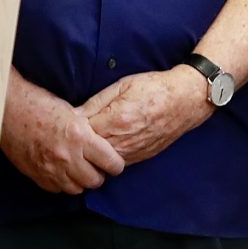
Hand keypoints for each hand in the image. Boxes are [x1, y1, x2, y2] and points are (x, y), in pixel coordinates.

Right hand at [0, 70, 124, 194]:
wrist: (8, 108)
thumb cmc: (39, 104)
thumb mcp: (72, 113)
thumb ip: (88, 133)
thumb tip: (104, 147)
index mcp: (80, 137)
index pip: (112, 164)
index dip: (115, 163)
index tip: (112, 161)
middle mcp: (67, 156)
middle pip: (96, 181)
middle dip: (98, 173)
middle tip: (94, 164)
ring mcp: (51, 168)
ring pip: (77, 189)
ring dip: (79, 180)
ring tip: (76, 167)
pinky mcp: (37, 175)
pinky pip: (57, 189)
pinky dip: (61, 182)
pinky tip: (59, 169)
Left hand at [79, 68, 215, 169]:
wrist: (185, 101)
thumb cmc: (153, 88)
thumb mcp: (121, 85)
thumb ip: (95, 102)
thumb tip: (73, 114)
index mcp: (116, 120)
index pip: (82, 132)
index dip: (70, 129)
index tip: (62, 123)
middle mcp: (123, 141)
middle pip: (88, 150)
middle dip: (77, 144)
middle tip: (68, 135)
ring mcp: (132, 152)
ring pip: (101, 161)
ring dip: (91, 153)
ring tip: (84, 141)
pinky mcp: (140, 158)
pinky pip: (116, 163)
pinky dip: (105, 157)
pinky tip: (101, 147)